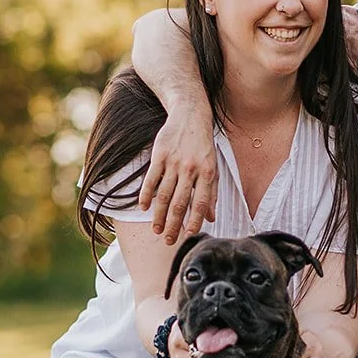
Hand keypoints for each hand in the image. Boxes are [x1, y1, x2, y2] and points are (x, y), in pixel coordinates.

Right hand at [139, 106, 217, 242]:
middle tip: (169, 240)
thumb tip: (210, 218)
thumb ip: (211, 193)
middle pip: (179, 202)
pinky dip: (146, 194)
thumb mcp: (213, 167)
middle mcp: (190, 169)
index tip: (189, 235)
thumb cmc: (203, 146)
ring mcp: (173, 162)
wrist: (190, 116)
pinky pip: (151, 178)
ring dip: (159, 215)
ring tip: (156, 230)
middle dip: (174, 224)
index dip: (195, 220)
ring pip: (164, 194)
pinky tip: (144, 208)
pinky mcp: (159, 155)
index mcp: (207, 173)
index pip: (201, 202)